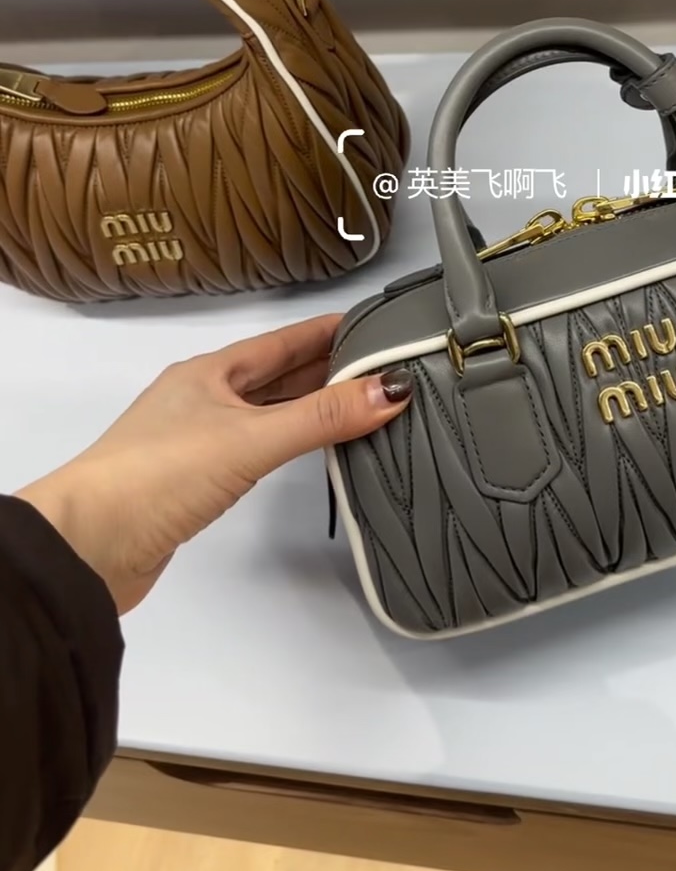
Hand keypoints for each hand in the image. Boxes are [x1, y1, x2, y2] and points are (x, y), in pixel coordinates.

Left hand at [15, 314, 411, 614]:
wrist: (89, 545)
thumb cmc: (157, 476)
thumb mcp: (251, 439)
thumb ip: (322, 417)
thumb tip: (391, 389)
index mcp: (212, 372)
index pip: (286, 340)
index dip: (331, 332)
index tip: (378, 325)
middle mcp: (205, 398)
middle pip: (279, 375)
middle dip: (330, 369)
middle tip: (385, 366)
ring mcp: (198, 439)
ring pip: (268, 411)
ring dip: (311, 406)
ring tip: (362, 403)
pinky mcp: (197, 479)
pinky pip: (258, 446)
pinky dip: (291, 441)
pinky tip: (309, 448)